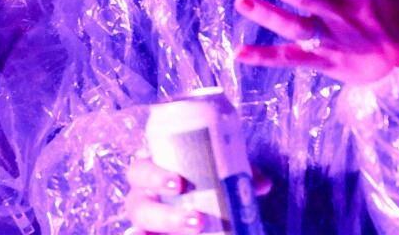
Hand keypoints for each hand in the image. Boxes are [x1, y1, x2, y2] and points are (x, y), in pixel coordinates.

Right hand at [125, 156, 271, 234]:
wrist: (198, 204)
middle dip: (165, 215)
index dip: (154, 176)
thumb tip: (260, 183)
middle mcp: (142, 199)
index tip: (179, 184)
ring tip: (195, 231)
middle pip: (138, 207)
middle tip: (197, 220)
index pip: (140, 171)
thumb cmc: (200, 183)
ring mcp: (145, 223)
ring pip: (141, 229)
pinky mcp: (153, 234)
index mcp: (149, 175)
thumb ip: (235, 176)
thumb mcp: (215, 177)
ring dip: (164, 229)